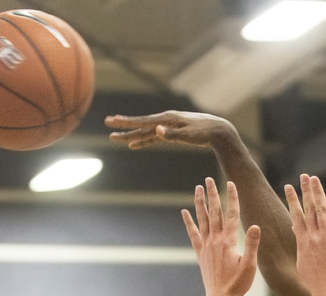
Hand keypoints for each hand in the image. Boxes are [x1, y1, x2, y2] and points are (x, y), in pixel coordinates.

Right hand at [105, 110, 236, 149]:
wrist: (217, 130)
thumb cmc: (204, 133)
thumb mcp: (189, 135)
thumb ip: (172, 134)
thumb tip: (156, 131)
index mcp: (167, 119)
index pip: (143, 121)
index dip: (127, 122)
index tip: (112, 121)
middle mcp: (165, 120)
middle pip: (141, 124)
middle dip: (124, 126)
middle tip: (108, 125)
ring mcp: (168, 126)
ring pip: (145, 131)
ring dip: (131, 134)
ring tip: (116, 137)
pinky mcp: (172, 132)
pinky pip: (154, 137)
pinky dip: (144, 140)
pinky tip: (136, 145)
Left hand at [182, 177, 259, 295]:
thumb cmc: (238, 284)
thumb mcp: (250, 265)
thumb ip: (252, 244)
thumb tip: (255, 226)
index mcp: (229, 241)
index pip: (231, 214)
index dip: (232, 197)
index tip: (231, 183)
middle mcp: (215, 240)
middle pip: (213, 212)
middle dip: (212, 194)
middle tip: (209, 178)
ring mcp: (206, 246)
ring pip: (202, 219)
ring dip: (200, 202)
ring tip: (198, 188)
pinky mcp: (200, 253)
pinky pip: (193, 234)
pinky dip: (188, 222)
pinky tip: (184, 212)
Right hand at [285, 174, 325, 295]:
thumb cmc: (315, 282)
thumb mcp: (303, 262)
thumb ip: (301, 245)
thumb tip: (298, 232)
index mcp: (303, 241)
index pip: (296, 215)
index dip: (292, 200)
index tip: (288, 186)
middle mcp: (313, 236)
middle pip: (308, 208)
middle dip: (305, 190)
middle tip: (304, 176)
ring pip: (321, 210)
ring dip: (318, 193)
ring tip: (315, 179)